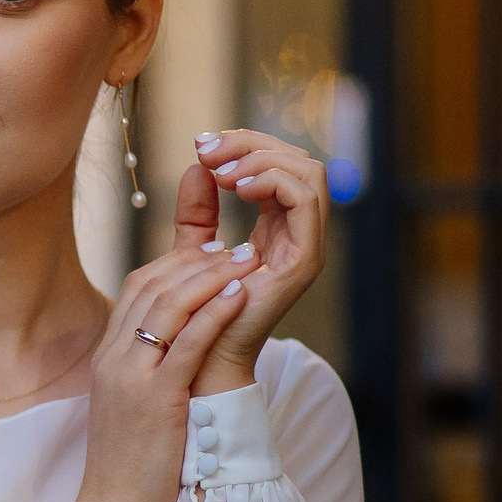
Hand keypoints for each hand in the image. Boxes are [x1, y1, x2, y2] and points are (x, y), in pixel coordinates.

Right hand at [73, 242, 261, 501]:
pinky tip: (240, 295)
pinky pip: (186, 342)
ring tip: (247, 259)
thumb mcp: (132, 404)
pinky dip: (214, 313)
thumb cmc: (131, 464)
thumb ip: (148, 368)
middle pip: (152, 286)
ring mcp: (131, 376)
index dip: (177, 263)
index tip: (213, 251)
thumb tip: (179, 345)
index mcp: (108, 357)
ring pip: (168, 305)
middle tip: (237, 245)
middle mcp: (114, 358)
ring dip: (211, 276)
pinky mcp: (155, 399)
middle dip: (198, 259)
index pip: (138, 288)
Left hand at [187, 129, 329, 393]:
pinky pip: (305, 201)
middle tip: (207, 149)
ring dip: (261, 158)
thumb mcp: (192, 246)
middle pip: (298, 160)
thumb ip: (198, 208)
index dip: (244, 143)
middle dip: (251, 143)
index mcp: (276, 226)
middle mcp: (297, 233)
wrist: (197, 357)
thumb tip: (198, 163)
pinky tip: (235, 187)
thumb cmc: (195, 310)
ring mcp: (305, 247)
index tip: (200, 144)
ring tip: (221, 171)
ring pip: (309, 173)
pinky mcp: (303, 261)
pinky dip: (272, 181)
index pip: (279, 163)